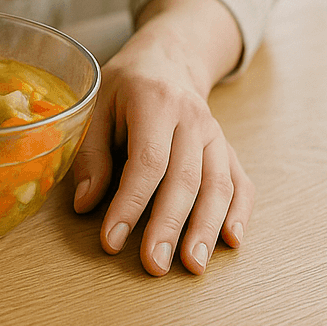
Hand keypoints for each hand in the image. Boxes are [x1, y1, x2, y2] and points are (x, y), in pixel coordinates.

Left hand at [70, 0, 253, 275]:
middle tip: (155, 265)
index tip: (112, 239)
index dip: (130, 203)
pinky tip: (232, 241)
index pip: (147, 160)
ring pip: (217, 184)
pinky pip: (241, 182)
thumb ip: (90, 153)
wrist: (168, 59)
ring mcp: (215, 134)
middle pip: (185, 178)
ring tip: (193, 266)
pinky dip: (240, 213)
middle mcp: (192, 118)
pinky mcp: (228, 149)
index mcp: (154, 101)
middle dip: (169, 225)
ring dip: (206, 228)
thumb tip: (85, 204)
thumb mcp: (96, 105)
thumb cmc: (125, 87)